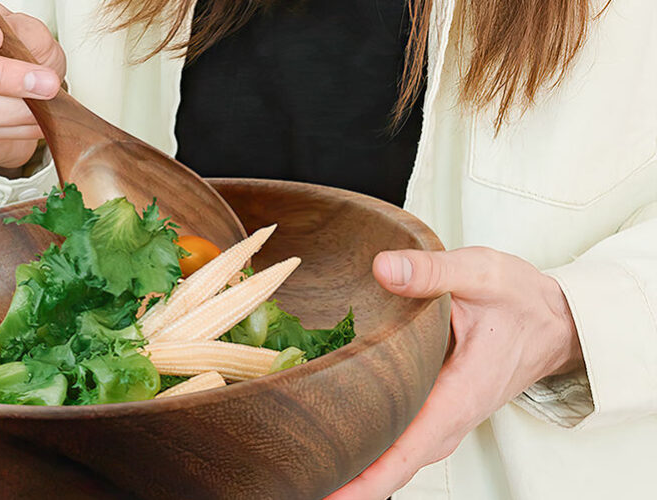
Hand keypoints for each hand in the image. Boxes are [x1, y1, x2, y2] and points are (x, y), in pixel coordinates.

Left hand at [326, 247, 583, 499]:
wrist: (556, 322)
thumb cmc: (520, 300)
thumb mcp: (479, 273)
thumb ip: (431, 271)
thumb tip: (383, 268)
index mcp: (459, 396)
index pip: (405, 452)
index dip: (364, 481)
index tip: (327, 495)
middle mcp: (449, 421)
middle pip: (390, 467)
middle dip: (343, 479)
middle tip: (292, 480)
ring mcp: (441, 422)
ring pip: (391, 459)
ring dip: (351, 468)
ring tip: (301, 471)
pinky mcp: (434, 414)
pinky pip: (396, 442)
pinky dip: (364, 449)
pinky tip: (329, 445)